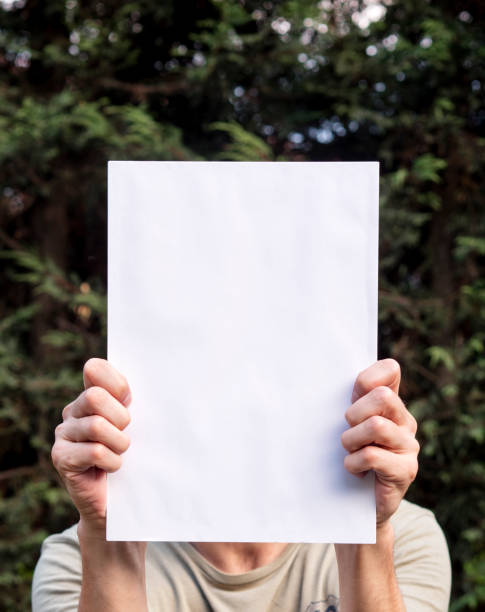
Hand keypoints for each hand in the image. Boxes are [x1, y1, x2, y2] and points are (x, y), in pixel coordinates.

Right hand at [51, 358, 130, 536]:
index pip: (95, 369)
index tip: (129, 401)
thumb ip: (130, 402)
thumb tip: (138, 386)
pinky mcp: (60, 457)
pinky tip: (112, 469)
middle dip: (120, 417)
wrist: (116, 501)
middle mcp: (72, 411)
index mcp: (90, 396)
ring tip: (120, 453)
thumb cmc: (130, 457)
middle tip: (125, 434)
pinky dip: (112, 462)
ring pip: (96, 425)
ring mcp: (63, 434)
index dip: (117, 384)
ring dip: (119, 443)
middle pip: (96, 396)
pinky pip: (95, 452)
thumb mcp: (134, 424)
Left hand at [341, 359, 418, 527]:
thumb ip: (353, 399)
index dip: (368, 377)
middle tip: (348, 431)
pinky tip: (354, 470)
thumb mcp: (349, 423)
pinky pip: (373, 455)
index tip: (354, 393)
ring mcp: (409, 446)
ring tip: (350, 452)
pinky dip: (354, 463)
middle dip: (355, 413)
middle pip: (382, 396)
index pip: (390, 370)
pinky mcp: (406, 471)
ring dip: (351, 440)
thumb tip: (344, 374)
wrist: (359, 503)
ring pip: (375, 426)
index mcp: (391, 404)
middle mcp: (405, 421)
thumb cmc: (349, 455)